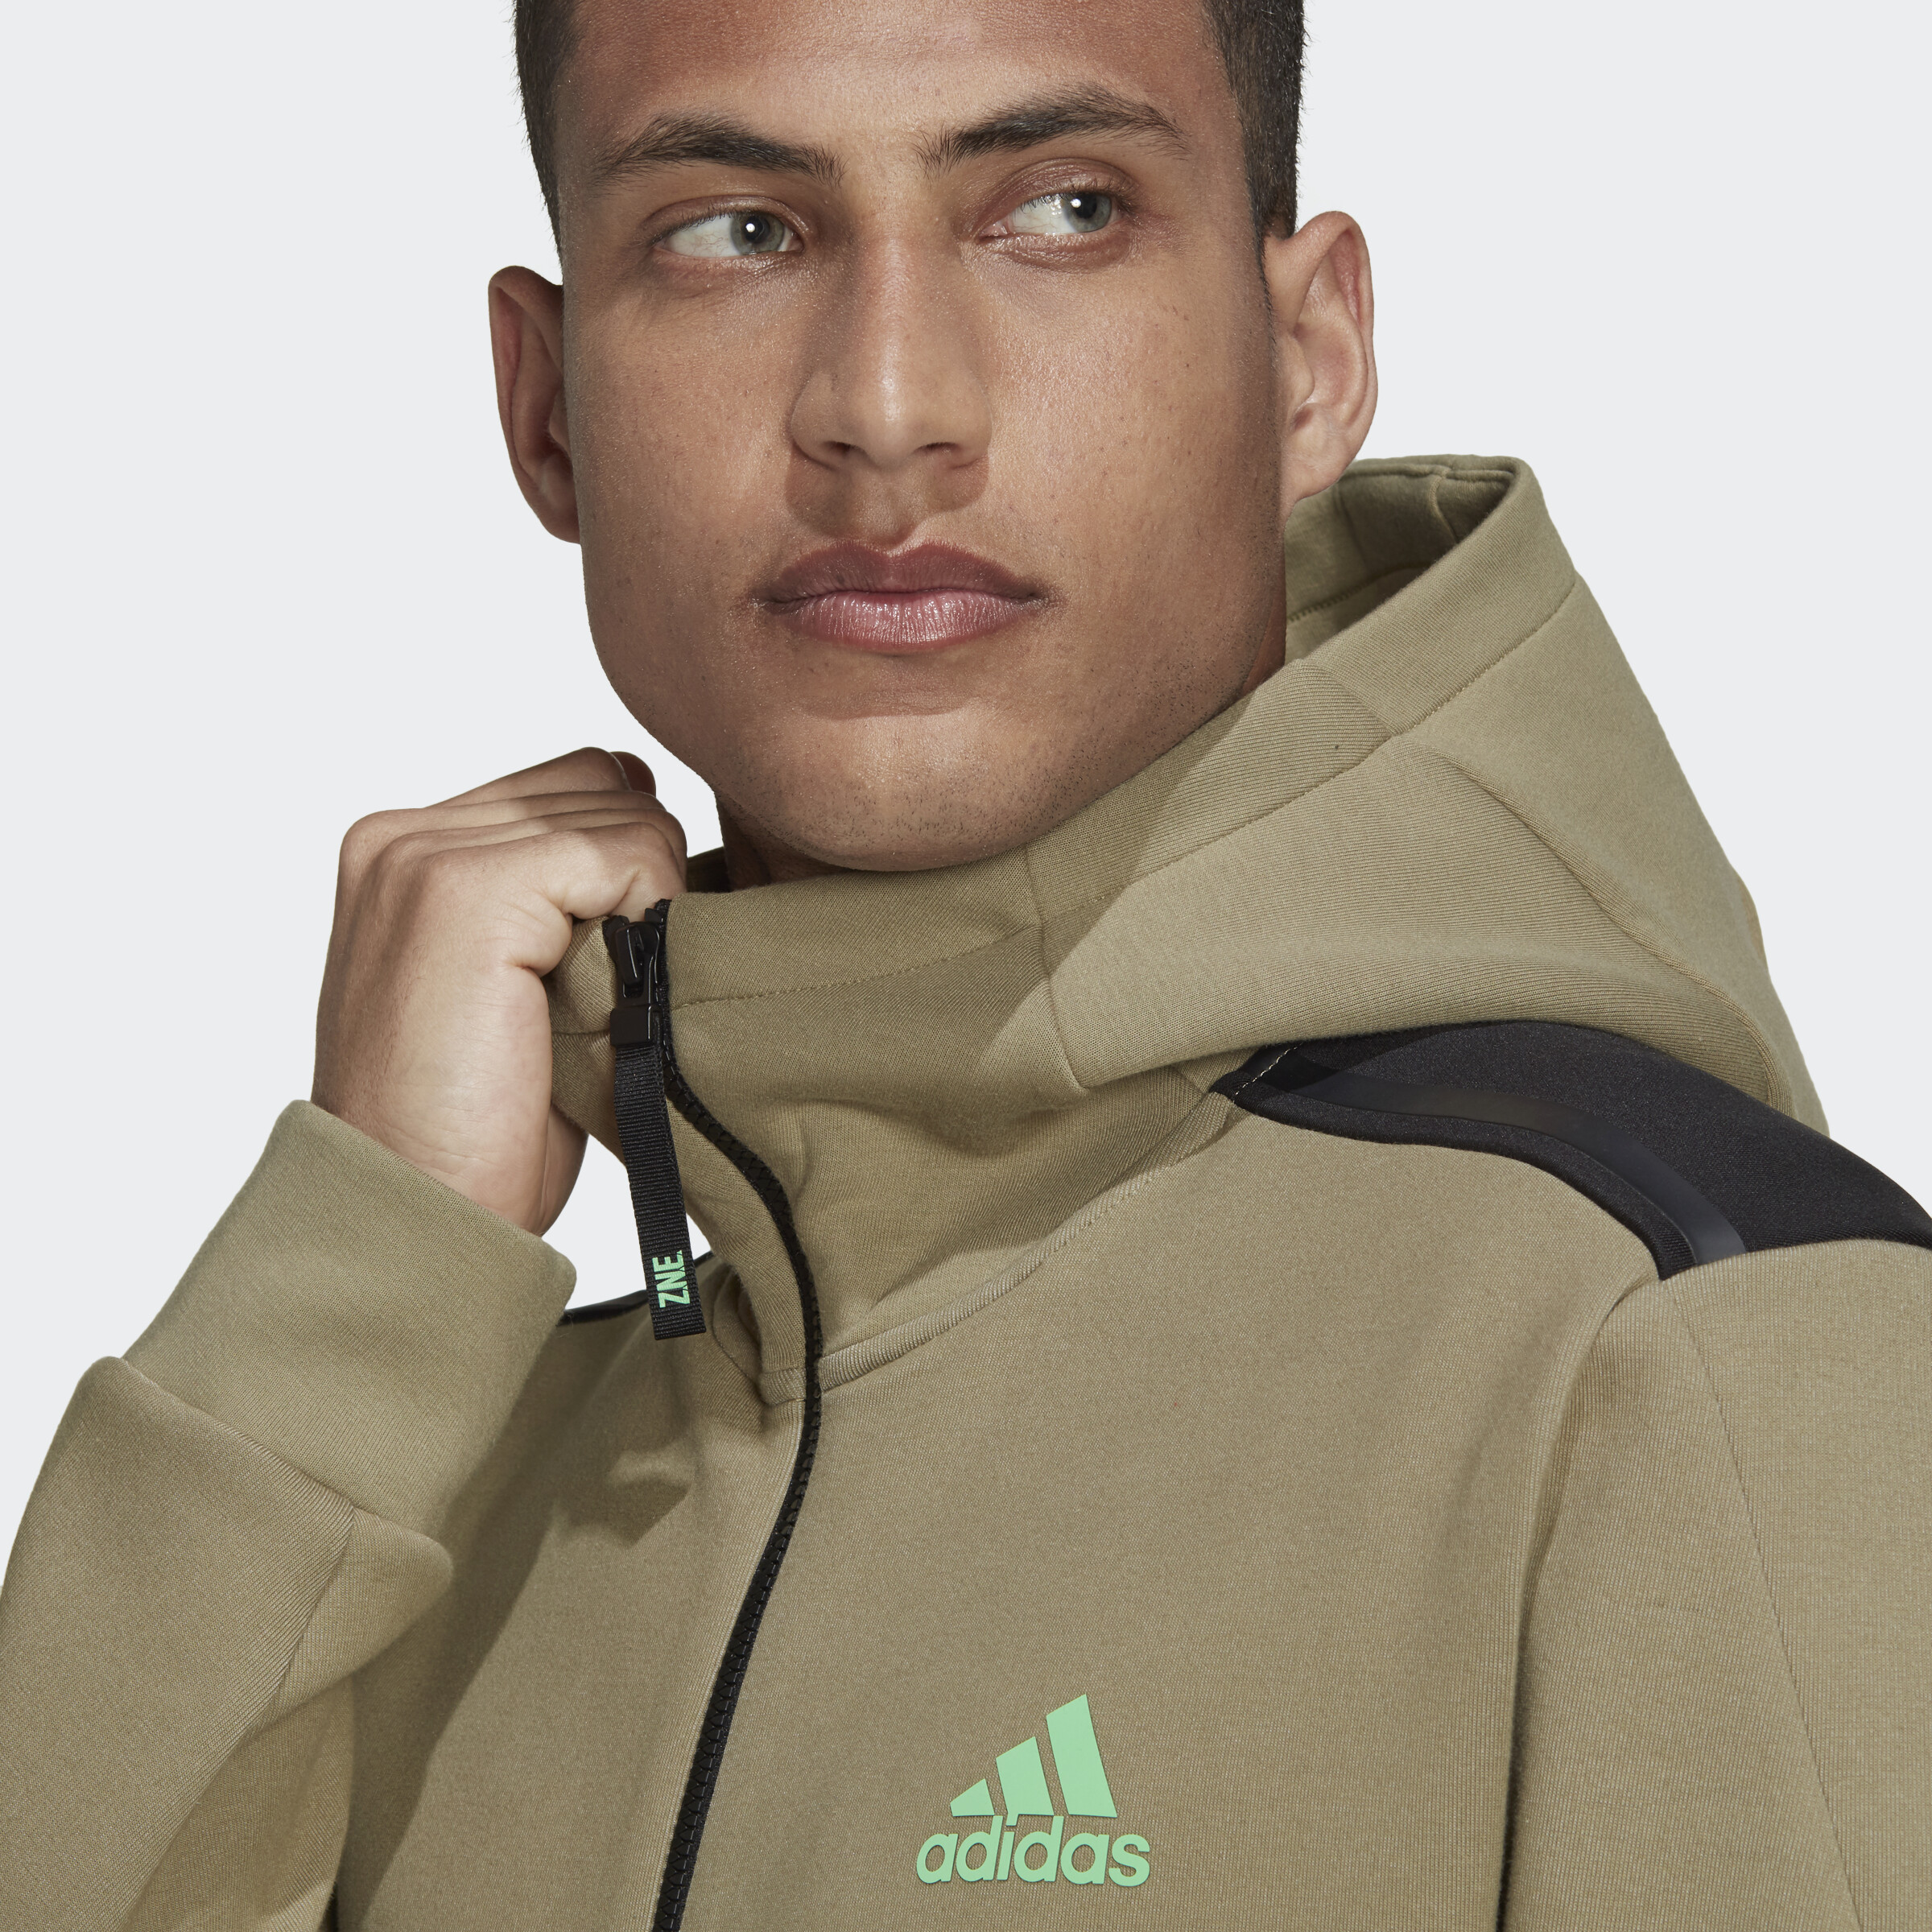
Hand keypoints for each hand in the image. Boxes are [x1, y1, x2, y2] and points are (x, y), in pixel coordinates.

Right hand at [312, 747, 685, 1231]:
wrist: (419, 1210)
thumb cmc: (476, 1123)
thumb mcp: (519, 983)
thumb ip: (556, 895)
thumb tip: (658, 827)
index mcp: (406, 849)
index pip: (573, 786)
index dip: (626, 862)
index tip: (617, 955)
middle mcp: (405, 835)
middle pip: (605, 792)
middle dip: (640, 885)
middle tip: (607, 991)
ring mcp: (429, 856)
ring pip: (626, 818)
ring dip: (644, 912)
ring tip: (591, 1002)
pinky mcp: (470, 890)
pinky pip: (627, 855)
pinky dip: (646, 925)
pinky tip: (602, 998)